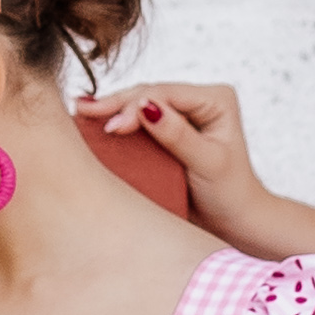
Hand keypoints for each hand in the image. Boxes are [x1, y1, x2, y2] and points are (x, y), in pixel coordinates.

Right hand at [92, 76, 274, 247]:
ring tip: (80, 111)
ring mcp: (183, 113)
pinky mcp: (169, 128)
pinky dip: (117, 122)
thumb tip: (146, 107)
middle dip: (116, 104)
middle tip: (83, 112)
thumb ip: (178, 135)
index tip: (111, 127)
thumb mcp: (207, 163)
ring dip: (112, 110)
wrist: (234, 220)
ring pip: (139, 104)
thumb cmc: (229, 194)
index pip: (166, 94)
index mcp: (215, 99)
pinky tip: (92, 120)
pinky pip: (139, 121)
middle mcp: (199, 100)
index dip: (134, 106)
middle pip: (150, 94)